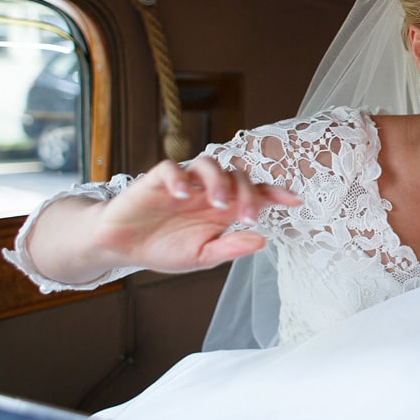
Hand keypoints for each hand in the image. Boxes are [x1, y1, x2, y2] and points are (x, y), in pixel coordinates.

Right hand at [91, 157, 301, 272]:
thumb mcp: (202, 256)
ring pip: (209, 163)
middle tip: (246, 217)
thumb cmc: (165, 248)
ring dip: (218, 181)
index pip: (256, 194)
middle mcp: (208, 191)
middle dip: (247, 194)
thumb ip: (230, 248)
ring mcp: (184, 183)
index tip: (296, 201)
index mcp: (224, 209)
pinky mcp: (157, 180)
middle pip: (237, 176)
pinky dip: (179, 178)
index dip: (276, 194)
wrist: (123, 246)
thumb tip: (261, 240)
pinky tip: (182, 194)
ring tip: (218, 203)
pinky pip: (171, 168)